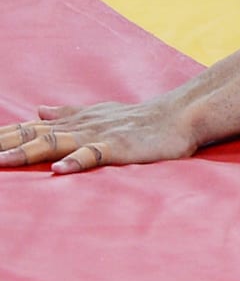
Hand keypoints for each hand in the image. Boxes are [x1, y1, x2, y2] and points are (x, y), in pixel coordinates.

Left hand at [0, 99, 196, 173]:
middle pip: (36, 136)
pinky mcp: (121, 146)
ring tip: (3, 161)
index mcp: (76, 122)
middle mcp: (83, 127)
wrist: (181, 115)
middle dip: (6, 144)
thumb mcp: (100, 113)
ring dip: (30, 152)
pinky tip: (60, 169)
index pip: (31, 129)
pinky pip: (96, 155)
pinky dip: (77, 161)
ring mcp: (101, 135)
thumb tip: (38, 111)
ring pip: (59, 144)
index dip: (3, 135)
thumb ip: (68, 114)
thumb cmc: (140, 119)